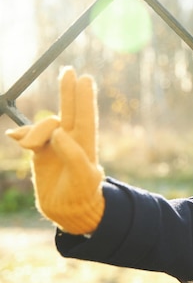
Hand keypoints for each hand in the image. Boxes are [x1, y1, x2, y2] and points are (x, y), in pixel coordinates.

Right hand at [6, 67, 104, 233]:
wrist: (67, 211)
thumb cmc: (81, 195)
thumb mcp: (82, 178)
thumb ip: (74, 155)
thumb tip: (60, 132)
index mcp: (86, 145)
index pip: (85, 116)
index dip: (84, 97)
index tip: (84, 78)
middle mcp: (71, 141)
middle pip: (70, 111)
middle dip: (69, 92)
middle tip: (69, 71)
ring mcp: (55, 145)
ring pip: (43, 125)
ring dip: (34, 132)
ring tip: (28, 147)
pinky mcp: (41, 152)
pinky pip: (29, 136)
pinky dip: (22, 135)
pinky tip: (17, 139)